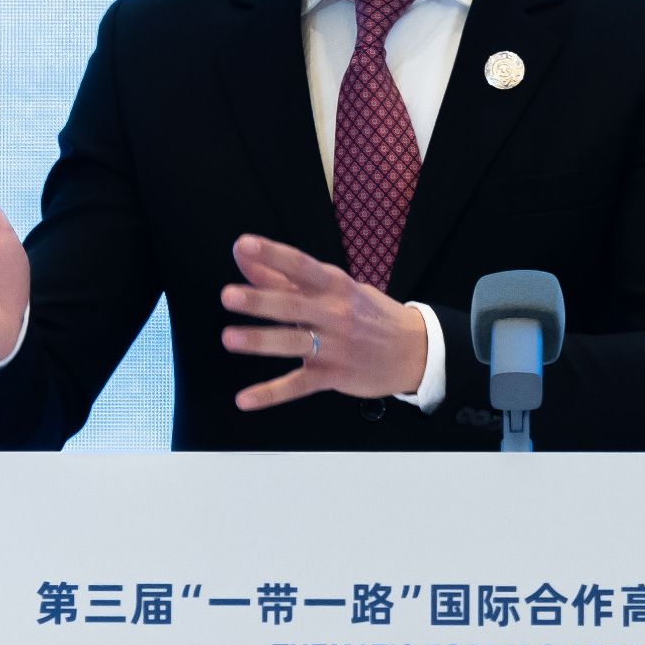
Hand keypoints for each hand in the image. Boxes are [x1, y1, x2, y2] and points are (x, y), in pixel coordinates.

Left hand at [219, 234, 427, 410]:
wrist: (415, 350)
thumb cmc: (366, 314)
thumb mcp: (335, 288)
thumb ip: (284, 275)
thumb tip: (243, 254)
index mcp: (334, 286)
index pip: (301, 266)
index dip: (273, 255)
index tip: (244, 245)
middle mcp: (334, 313)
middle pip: (293, 305)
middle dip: (261, 300)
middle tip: (229, 295)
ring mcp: (335, 347)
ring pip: (294, 343)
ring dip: (262, 341)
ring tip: (230, 338)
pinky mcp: (334, 376)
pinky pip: (299, 385)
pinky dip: (271, 393)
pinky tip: (245, 399)